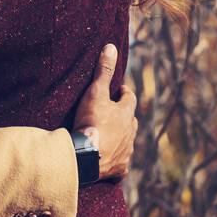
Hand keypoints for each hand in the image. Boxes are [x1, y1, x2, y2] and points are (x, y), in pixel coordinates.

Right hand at [73, 44, 137, 180]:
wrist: (86, 156)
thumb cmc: (91, 122)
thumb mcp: (95, 92)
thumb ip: (103, 71)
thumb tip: (111, 47)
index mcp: (127, 113)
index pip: (129, 98)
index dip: (123, 92)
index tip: (118, 89)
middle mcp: (130, 132)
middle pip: (131, 121)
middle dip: (124, 115)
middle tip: (113, 112)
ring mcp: (126, 151)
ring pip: (128, 142)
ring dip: (121, 137)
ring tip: (111, 135)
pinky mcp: (118, 169)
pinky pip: (121, 166)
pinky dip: (117, 162)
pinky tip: (112, 163)